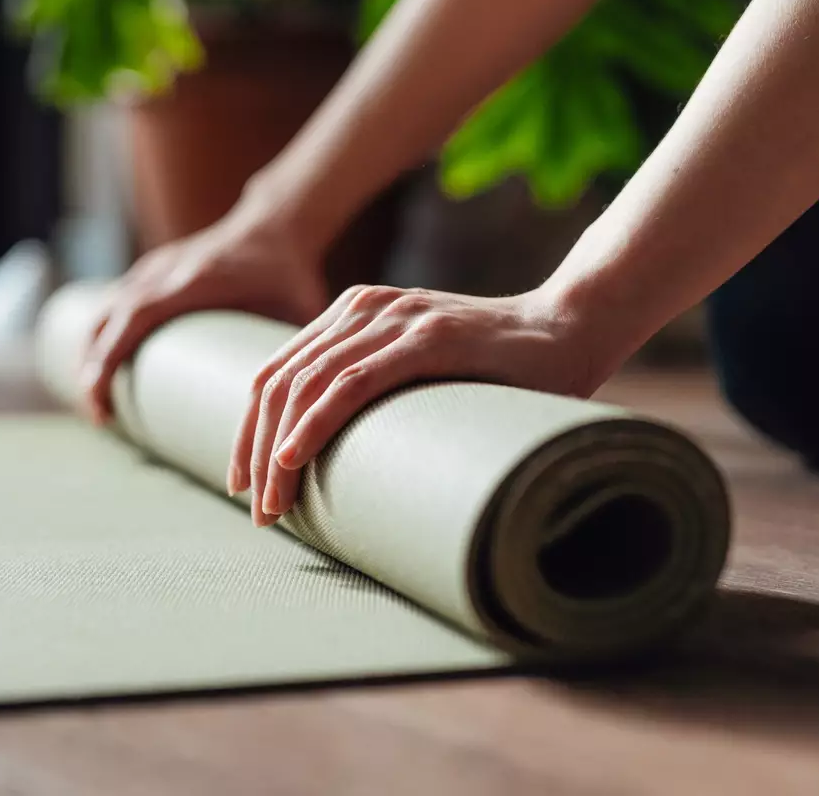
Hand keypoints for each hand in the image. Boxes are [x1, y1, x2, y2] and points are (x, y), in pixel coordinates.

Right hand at [81, 214, 327, 424]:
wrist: (277, 224)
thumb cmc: (289, 274)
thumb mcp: (297, 311)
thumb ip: (297, 356)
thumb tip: (303, 413)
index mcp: (197, 280)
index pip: (135, 316)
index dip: (108, 361)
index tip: (103, 406)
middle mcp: (167, 271)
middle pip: (106, 319)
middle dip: (91, 369)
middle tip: (100, 416)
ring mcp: (156, 268)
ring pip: (103, 310)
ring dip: (91, 353)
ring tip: (100, 401)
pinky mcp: (153, 271)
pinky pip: (114, 301)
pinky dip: (102, 334)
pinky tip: (103, 367)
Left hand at [229, 282, 608, 526]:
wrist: (572, 328)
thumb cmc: (500, 366)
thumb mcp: (420, 372)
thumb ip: (380, 389)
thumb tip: (340, 461)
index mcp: (353, 313)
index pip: (277, 372)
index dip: (250, 431)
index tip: (246, 484)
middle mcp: (364, 308)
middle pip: (279, 381)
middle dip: (256, 450)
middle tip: (257, 510)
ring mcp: (395, 319)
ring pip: (306, 385)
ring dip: (278, 451)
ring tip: (272, 503)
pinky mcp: (427, 338)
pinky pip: (353, 381)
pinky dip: (316, 421)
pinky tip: (294, 457)